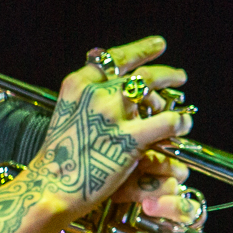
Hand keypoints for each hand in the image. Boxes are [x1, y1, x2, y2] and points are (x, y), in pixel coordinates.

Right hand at [25, 36, 192, 217]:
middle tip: (179, 77)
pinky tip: (184, 125)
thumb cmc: (59, 158)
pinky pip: (167, 122)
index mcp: (79, 84)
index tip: (158, 45)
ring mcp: (113, 115)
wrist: (49, 187)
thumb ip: (90, 97)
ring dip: (171, 102)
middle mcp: (96, 93)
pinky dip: (179, 122)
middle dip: (165, 75)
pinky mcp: (129, 139)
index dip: (141, 50)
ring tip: (182, 111)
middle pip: (140, 76)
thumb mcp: (68, 114)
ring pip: (155, 97)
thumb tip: (122, 90)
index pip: (115, 58)